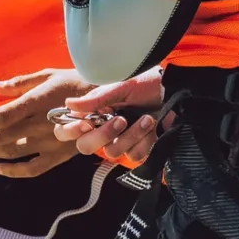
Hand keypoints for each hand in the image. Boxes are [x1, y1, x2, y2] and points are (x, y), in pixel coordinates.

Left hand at [0, 69, 90, 178]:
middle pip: (1, 137)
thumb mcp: (48, 75)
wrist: (110, 102)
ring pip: (12, 152)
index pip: (0, 116)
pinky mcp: (59, 156)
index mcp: (35, 103)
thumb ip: (19, 83)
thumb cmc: (76, 83)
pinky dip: (14, 171)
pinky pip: (33, 169)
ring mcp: (49, 143)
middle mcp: (39, 125)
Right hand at [49, 70, 165, 167]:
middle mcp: (102, 129)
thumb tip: (69, 104)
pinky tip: (153, 127)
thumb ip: (96, 98)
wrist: (173, 90)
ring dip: (131, 135)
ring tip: (146, 118)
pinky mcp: (138, 148)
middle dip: (103, 135)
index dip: (70, 130)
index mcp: (93, 112)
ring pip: (112, 152)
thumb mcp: (121, 86)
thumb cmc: (145, 83)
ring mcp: (120, 141)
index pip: (66, 130)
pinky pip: (133, 156)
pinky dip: (145, 141)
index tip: (86, 122)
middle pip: (85, 147)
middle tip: (120, 120)